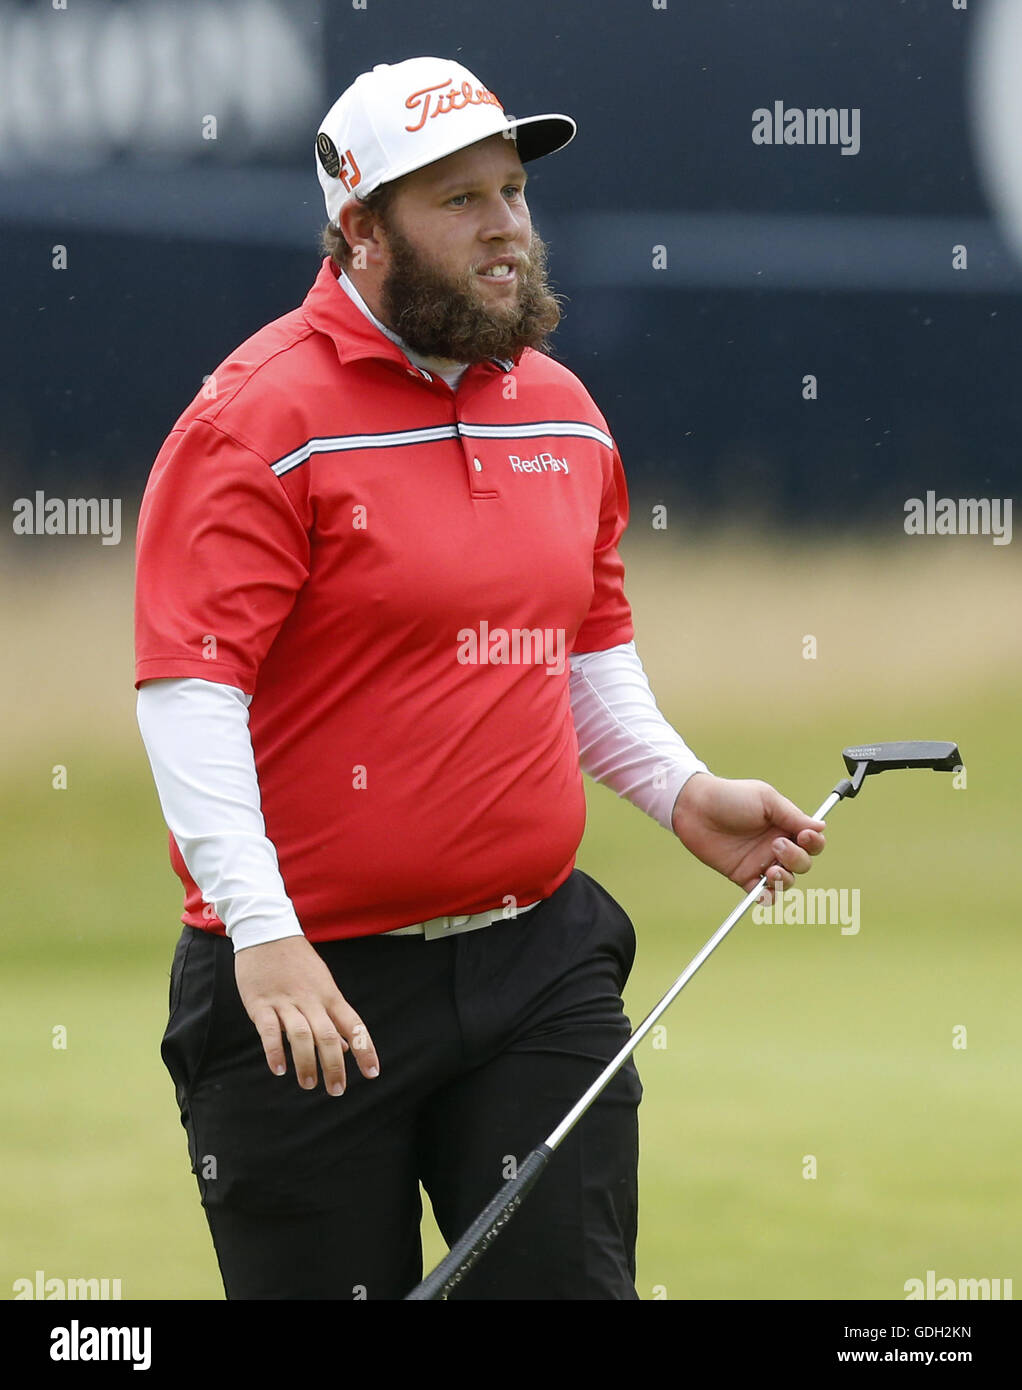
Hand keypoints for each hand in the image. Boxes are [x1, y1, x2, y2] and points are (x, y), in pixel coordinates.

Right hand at [234, 935, 379, 1094]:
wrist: (268, 932)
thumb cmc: (298, 963)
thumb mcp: (323, 985)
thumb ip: (333, 1017)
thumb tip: (345, 1047)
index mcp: (330, 996)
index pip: (354, 1025)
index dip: (364, 1049)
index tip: (372, 1073)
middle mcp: (312, 1000)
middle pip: (328, 1035)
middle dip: (334, 1066)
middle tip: (337, 1090)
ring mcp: (286, 1001)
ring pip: (301, 1034)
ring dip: (306, 1062)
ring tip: (308, 1084)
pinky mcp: (261, 1002)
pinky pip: (269, 1029)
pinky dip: (274, 1050)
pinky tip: (279, 1069)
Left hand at [671, 772, 825, 900]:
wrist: (696, 807)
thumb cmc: (730, 796)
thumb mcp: (766, 799)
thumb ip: (792, 815)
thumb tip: (821, 827)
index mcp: (785, 825)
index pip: (812, 842)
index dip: (814, 843)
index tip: (804, 836)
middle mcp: (776, 846)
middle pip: (803, 863)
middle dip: (796, 858)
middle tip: (776, 845)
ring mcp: (760, 862)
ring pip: (787, 881)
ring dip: (785, 879)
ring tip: (772, 869)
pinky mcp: (743, 876)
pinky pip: (762, 894)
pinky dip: (766, 898)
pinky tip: (763, 891)